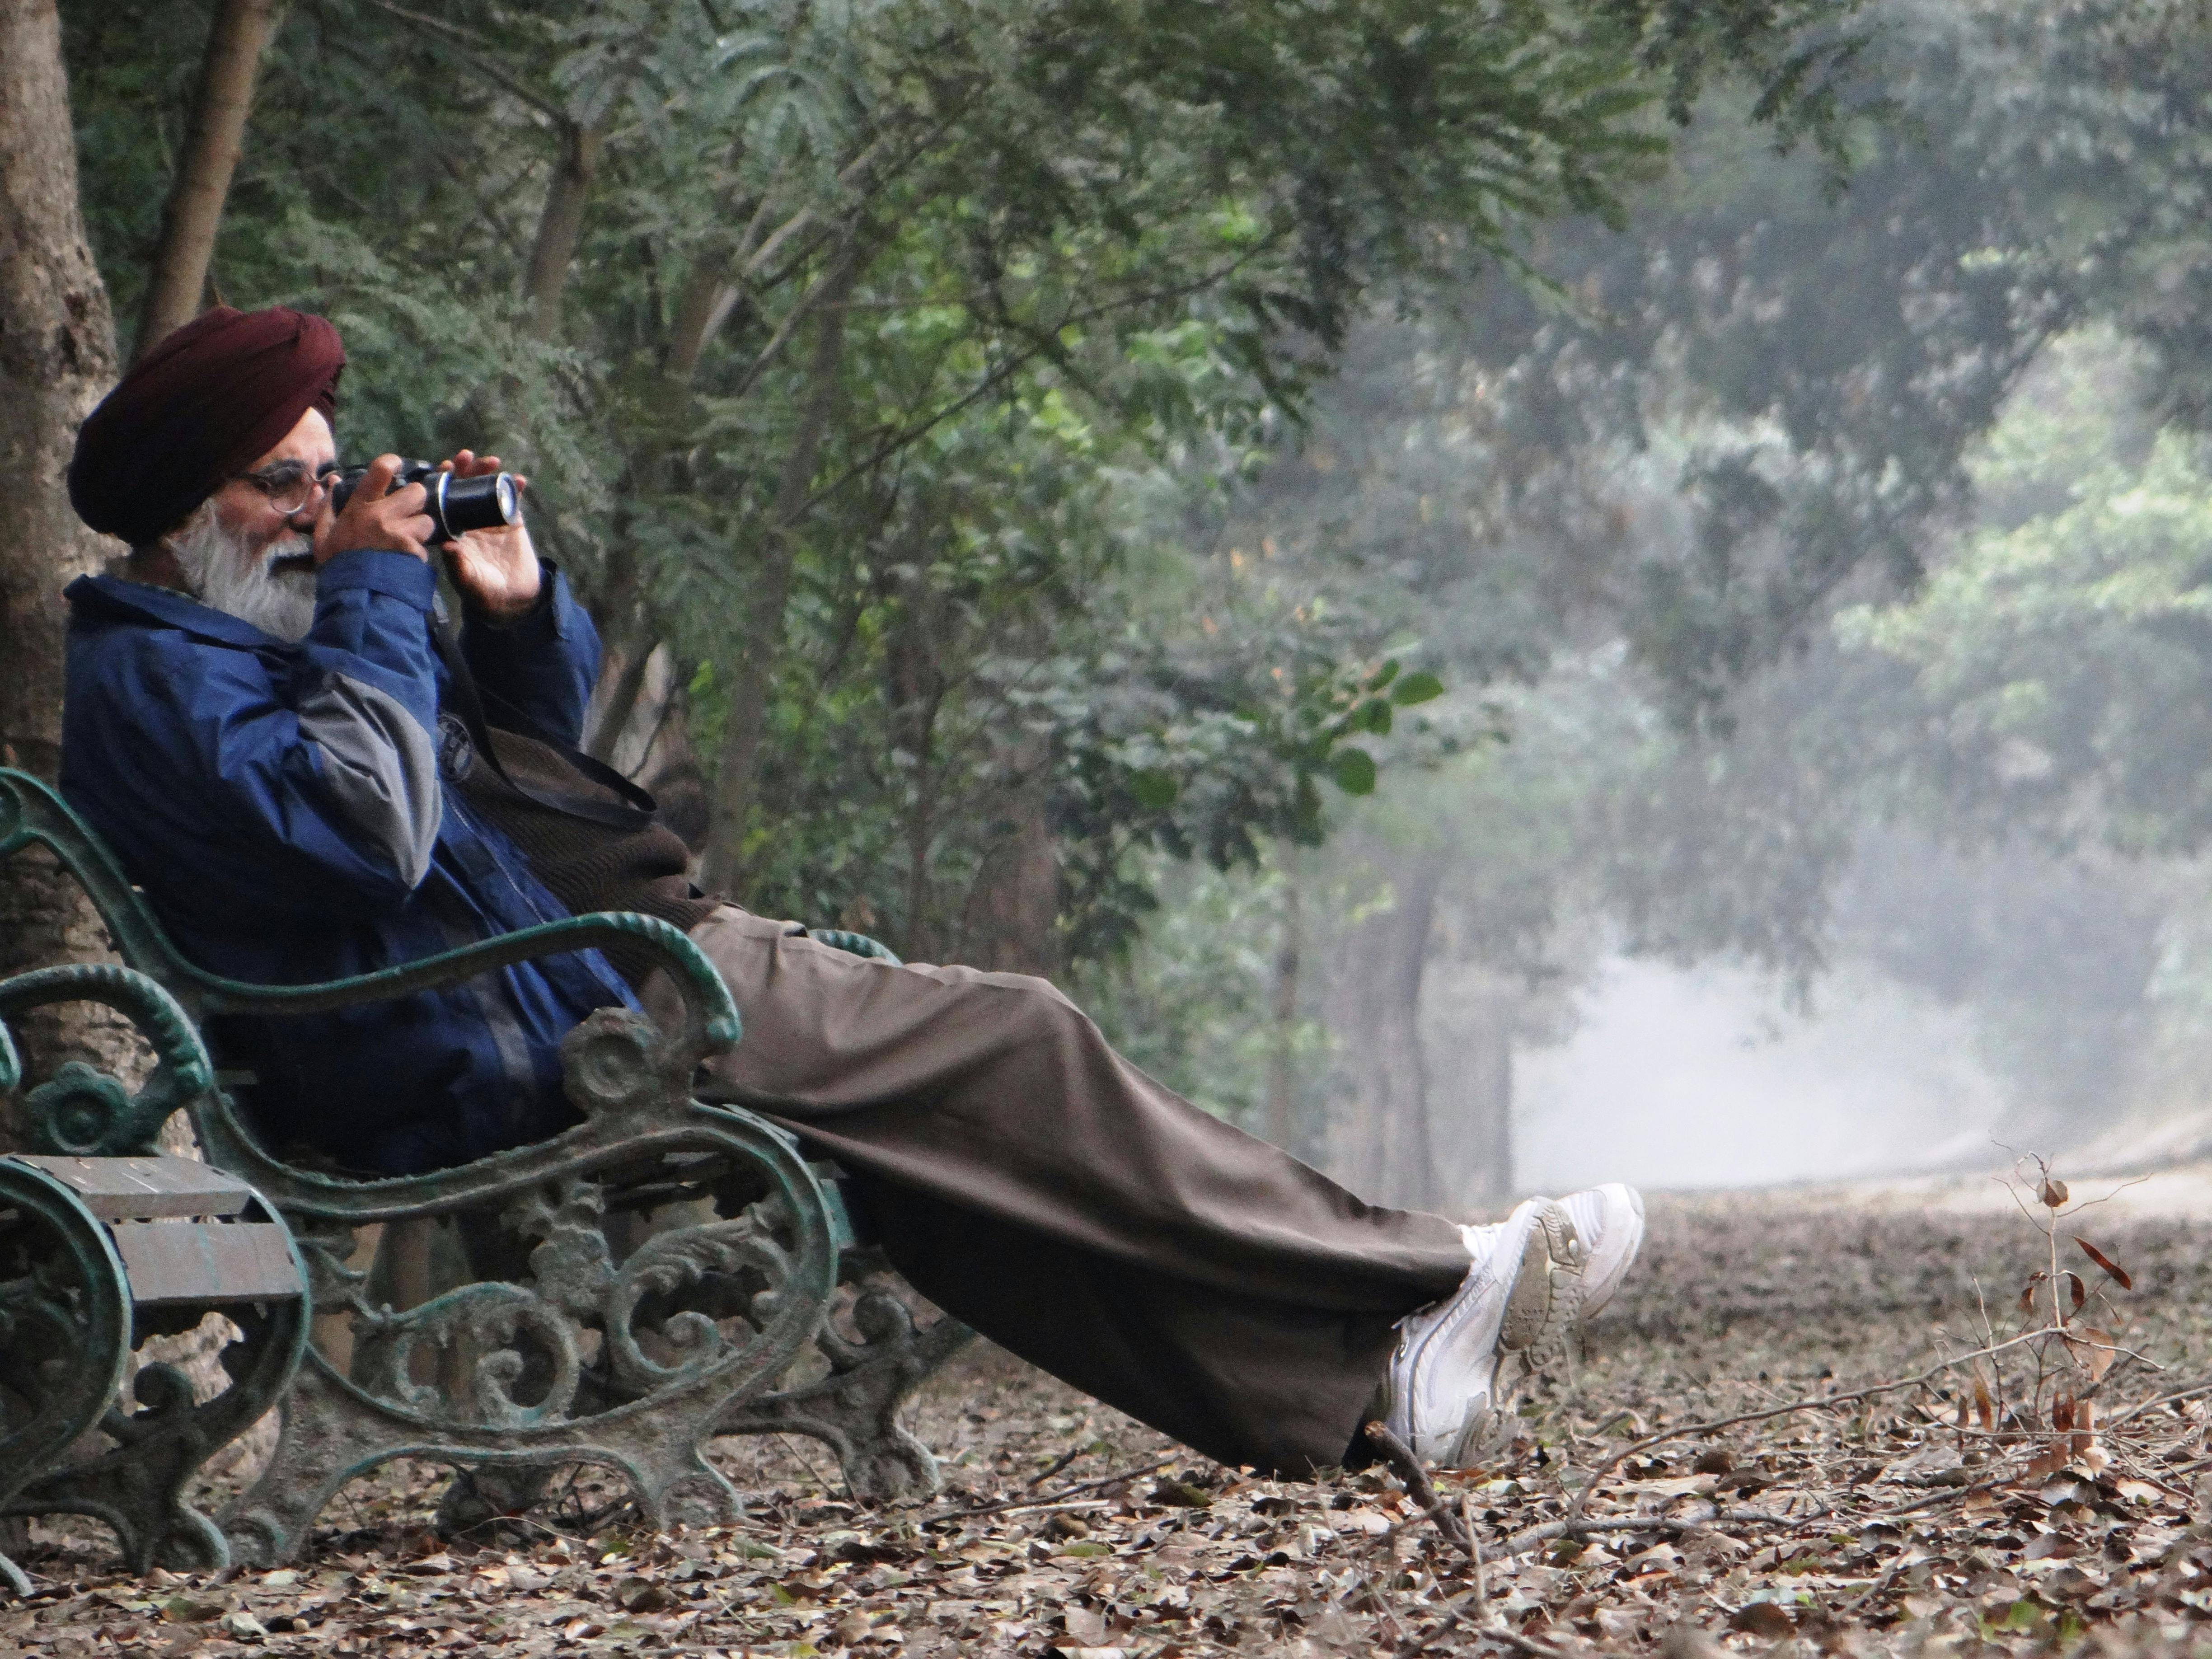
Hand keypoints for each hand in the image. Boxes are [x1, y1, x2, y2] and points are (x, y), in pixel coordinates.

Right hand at [313, 453, 431, 562]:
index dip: (393, 462)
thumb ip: (327, 507)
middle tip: (409, 515)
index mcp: (359, 507)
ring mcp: (399, 532)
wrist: (352, 597)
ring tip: (409, 543)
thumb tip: (332, 480)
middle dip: (417, 503)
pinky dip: (420, 555)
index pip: (380, 470)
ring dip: (422, 531)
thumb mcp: (323, 536)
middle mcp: (381, 515)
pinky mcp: (412, 551)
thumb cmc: (337, 565)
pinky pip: (425, 546)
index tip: (399, 466)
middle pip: (417, 492)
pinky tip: (408, 563)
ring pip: (427, 521)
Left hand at [439, 449, 540, 622]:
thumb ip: (457, 564)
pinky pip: (512, 499)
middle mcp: (467, 519)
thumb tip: (447, 546)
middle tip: (466, 456)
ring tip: (493, 462)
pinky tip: (519, 480)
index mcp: (451, 529)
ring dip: (488, 473)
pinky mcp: (511, 521)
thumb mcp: (468, 580)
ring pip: (486, 488)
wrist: (513, 597)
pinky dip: (515, 488)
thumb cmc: (483, 590)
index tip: (444, 467)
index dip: (442, 482)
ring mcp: (489, 518)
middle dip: (464, 470)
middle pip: (463, 487)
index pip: (442, 499)